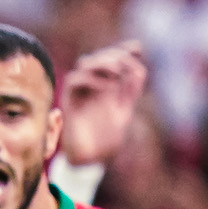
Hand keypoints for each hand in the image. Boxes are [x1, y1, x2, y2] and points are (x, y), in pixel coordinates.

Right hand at [59, 42, 147, 166]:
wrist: (90, 160)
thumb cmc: (106, 141)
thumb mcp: (124, 113)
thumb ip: (130, 92)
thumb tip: (138, 68)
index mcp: (107, 87)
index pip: (113, 61)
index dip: (125, 50)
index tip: (138, 48)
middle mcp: (93, 86)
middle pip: (99, 57)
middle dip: (114, 55)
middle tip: (125, 64)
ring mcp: (80, 93)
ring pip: (85, 64)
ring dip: (102, 62)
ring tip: (117, 71)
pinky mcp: (69, 102)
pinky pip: (74, 81)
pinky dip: (91, 78)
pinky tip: (107, 86)